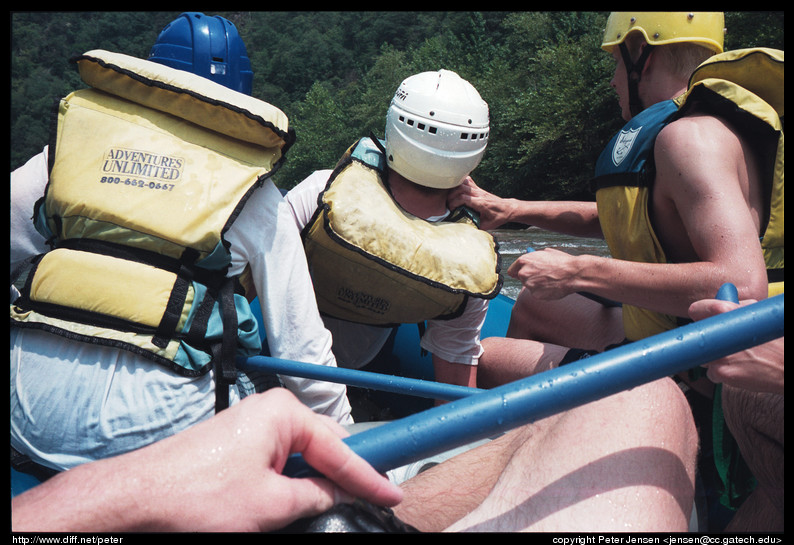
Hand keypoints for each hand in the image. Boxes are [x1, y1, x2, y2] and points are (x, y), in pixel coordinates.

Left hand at [12, 388, 402, 531]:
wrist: (138, 498)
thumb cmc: (197, 495)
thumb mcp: (272, 505)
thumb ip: (315, 496)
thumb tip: (337, 494)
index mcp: (284, 413)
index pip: (341, 449)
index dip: (371, 476)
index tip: (395, 493)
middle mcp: (270, 411)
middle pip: (325, 445)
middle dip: (346, 473)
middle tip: (374, 496)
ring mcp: (252, 426)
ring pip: (302, 455)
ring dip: (318, 479)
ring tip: (339, 501)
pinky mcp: (238, 444)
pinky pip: (280, 459)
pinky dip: (294, 479)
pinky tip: (300, 498)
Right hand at [448, 177, 511, 230]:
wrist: (508, 209)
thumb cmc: (499, 217)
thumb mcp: (487, 225)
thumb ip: (476, 226)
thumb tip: (464, 228)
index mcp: (481, 203)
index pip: (463, 198)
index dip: (453, 203)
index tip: (450, 209)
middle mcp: (480, 194)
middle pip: (461, 189)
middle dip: (451, 195)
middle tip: (447, 203)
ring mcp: (479, 190)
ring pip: (463, 183)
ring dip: (454, 188)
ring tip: (449, 197)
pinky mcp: (479, 188)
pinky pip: (468, 181)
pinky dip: (460, 182)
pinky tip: (456, 188)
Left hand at [507, 248, 578, 299]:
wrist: (573, 273)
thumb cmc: (562, 262)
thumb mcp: (546, 253)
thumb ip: (534, 258)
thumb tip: (531, 260)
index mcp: (524, 260)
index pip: (512, 270)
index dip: (518, 271)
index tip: (520, 274)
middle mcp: (524, 272)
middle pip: (521, 278)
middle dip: (529, 278)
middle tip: (542, 276)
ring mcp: (529, 285)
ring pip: (530, 286)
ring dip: (537, 285)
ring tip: (550, 280)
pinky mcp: (535, 295)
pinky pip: (537, 294)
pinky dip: (543, 292)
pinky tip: (552, 286)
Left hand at [688, 299, 783, 393]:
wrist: (789, 367)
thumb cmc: (780, 342)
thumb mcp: (763, 314)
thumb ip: (740, 308)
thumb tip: (722, 302)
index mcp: (729, 312)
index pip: (697, 309)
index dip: (700, 314)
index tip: (701, 318)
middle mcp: (720, 332)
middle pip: (699, 335)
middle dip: (709, 339)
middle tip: (725, 342)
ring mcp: (719, 354)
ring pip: (704, 355)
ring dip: (715, 357)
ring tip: (738, 358)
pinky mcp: (722, 372)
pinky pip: (712, 373)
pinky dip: (722, 373)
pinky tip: (740, 370)